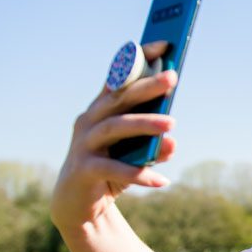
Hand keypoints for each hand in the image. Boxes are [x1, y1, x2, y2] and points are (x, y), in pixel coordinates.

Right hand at [50, 41, 176, 229]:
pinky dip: (140, 174)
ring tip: (173, 125)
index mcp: (101, 110)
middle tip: (173, 77)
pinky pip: (114, 169)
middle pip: (119, 98)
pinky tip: (161, 181)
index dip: (138, 59)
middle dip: (146, 85)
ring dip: (145, 124)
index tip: (165, 44)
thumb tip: (172, 142)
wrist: (78, 207)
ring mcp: (84, 145)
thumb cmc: (110, 171)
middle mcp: (89, 121)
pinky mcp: (84, 170)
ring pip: (116, 128)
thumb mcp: (135, 157)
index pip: (119, 78)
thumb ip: (154, 147)